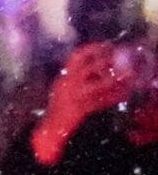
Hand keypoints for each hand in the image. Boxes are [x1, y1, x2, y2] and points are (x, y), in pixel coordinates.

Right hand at [33, 43, 150, 162]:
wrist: (50, 129)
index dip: (91, 49)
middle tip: (120, 59)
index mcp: (63, 78)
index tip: (105, 45)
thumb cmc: (59, 108)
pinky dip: (113, 97)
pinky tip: (123, 94)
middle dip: (107, 62)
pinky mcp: (81, 110)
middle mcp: (68, 85)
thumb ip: (76, 75)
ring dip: (114, 79)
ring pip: (99, 84)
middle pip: (90, 68)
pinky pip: (101, 101)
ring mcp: (75, 97)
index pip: (76, 57)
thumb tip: (98, 63)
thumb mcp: (63, 87)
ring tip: (125, 75)